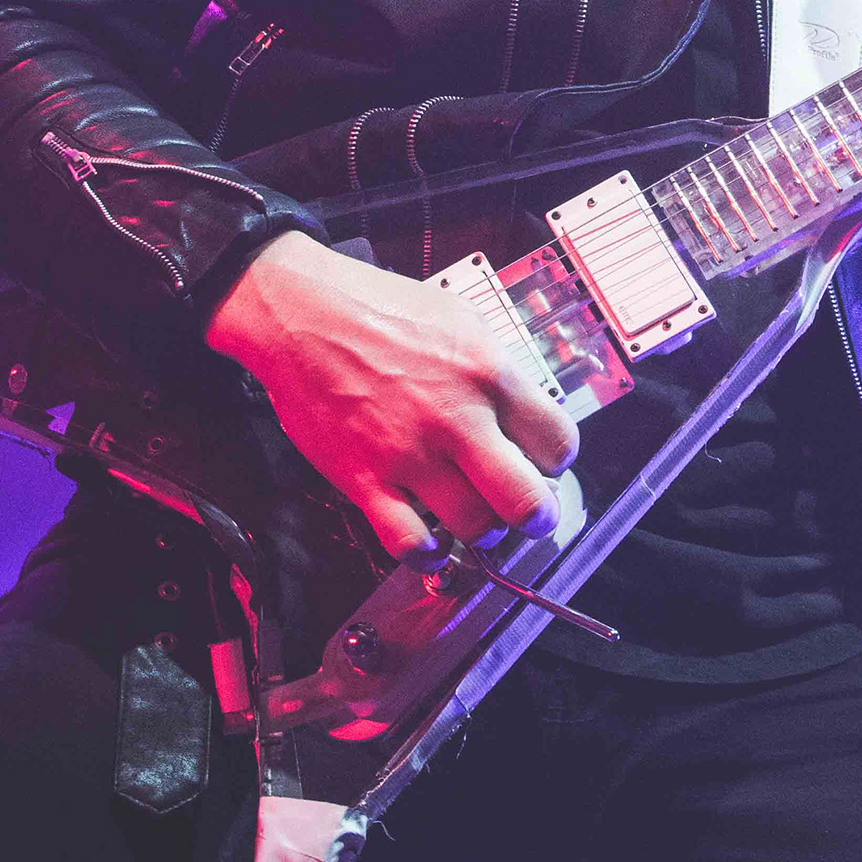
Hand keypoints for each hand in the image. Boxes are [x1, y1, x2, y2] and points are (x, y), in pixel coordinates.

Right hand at [204, 230, 577, 558]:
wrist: (303, 314)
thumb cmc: (377, 308)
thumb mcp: (461, 319)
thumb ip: (498, 368)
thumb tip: (525, 411)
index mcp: (488, 372)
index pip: (558, 441)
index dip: (556, 459)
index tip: (545, 463)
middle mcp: (456, 418)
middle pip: (527, 500)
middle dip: (538, 515)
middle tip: (532, 514)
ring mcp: (410, 454)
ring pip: (475, 527)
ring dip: (483, 530)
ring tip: (477, 517)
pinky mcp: (365, 479)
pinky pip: (409, 542)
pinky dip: (427, 553)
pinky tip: (432, 542)